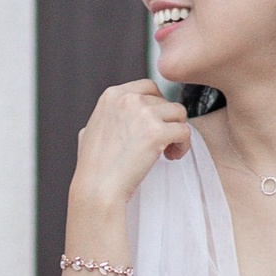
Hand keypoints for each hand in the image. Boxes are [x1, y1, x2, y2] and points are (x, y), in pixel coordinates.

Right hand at [69, 79, 194, 226]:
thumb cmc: (92, 167)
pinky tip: (171, 157)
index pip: (148, 87)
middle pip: (165, 101)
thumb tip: (111, 118)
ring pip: (179, 113)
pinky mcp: (158, 132)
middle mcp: (129, 99)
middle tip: (161, 142)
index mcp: (112, 95)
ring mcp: (144, 114)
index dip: (156, 107)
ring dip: (176, 131)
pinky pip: (185, 131)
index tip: (153, 126)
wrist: (97, 188)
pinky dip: (183, 145)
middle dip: (166, 121)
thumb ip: (105, 118)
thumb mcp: (90, 131)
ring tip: (168, 150)